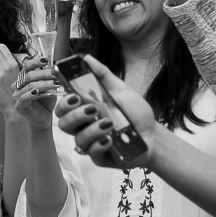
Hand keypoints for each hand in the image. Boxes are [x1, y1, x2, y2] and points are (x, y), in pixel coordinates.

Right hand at [14, 54, 58, 127]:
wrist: (43, 118)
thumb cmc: (45, 102)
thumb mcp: (48, 86)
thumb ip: (48, 78)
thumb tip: (54, 68)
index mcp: (23, 78)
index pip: (27, 66)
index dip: (36, 62)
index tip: (46, 61)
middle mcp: (17, 85)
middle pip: (30, 75)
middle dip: (45, 73)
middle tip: (56, 74)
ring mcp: (16, 95)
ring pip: (30, 86)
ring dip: (45, 84)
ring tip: (56, 83)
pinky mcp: (18, 105)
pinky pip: (25, 97)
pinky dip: (33, 93)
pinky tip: (40, 92)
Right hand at [53, 54, 155, 169]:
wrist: (153, 134)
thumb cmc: (134, 113)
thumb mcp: (120, 90)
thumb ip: (102, 74)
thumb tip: (85, 58)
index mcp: (84, 110)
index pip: (62, 108)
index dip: (63, 103)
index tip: (74, 96)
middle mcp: (83, 127)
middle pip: (64, 124)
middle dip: (75, 115)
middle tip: (93, 109)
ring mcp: (90, 144)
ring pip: (78, 139)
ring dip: (92, 129)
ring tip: (109, 123)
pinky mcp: (100, 158)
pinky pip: (92, 154)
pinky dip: (100, 144)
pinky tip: (111, 138)